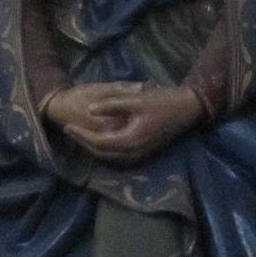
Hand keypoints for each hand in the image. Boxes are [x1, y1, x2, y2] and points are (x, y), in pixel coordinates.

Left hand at [43, 81, 202, 165]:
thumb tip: (89, 110)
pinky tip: (99, 139)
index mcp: (130, 140)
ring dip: (93, 148)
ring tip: (80, 135)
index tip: (67, 126)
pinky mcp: (144, 152)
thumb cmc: (163, 101)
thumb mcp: (135, 99)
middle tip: (69, 131)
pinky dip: (105, 150)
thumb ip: (111, 105)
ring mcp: (140, 155)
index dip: (80, 135)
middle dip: (83, 143)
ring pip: (109, 157)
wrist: (189, 109)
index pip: (98, 142)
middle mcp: (134, 153)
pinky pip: (119, 156)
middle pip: (101, 153)